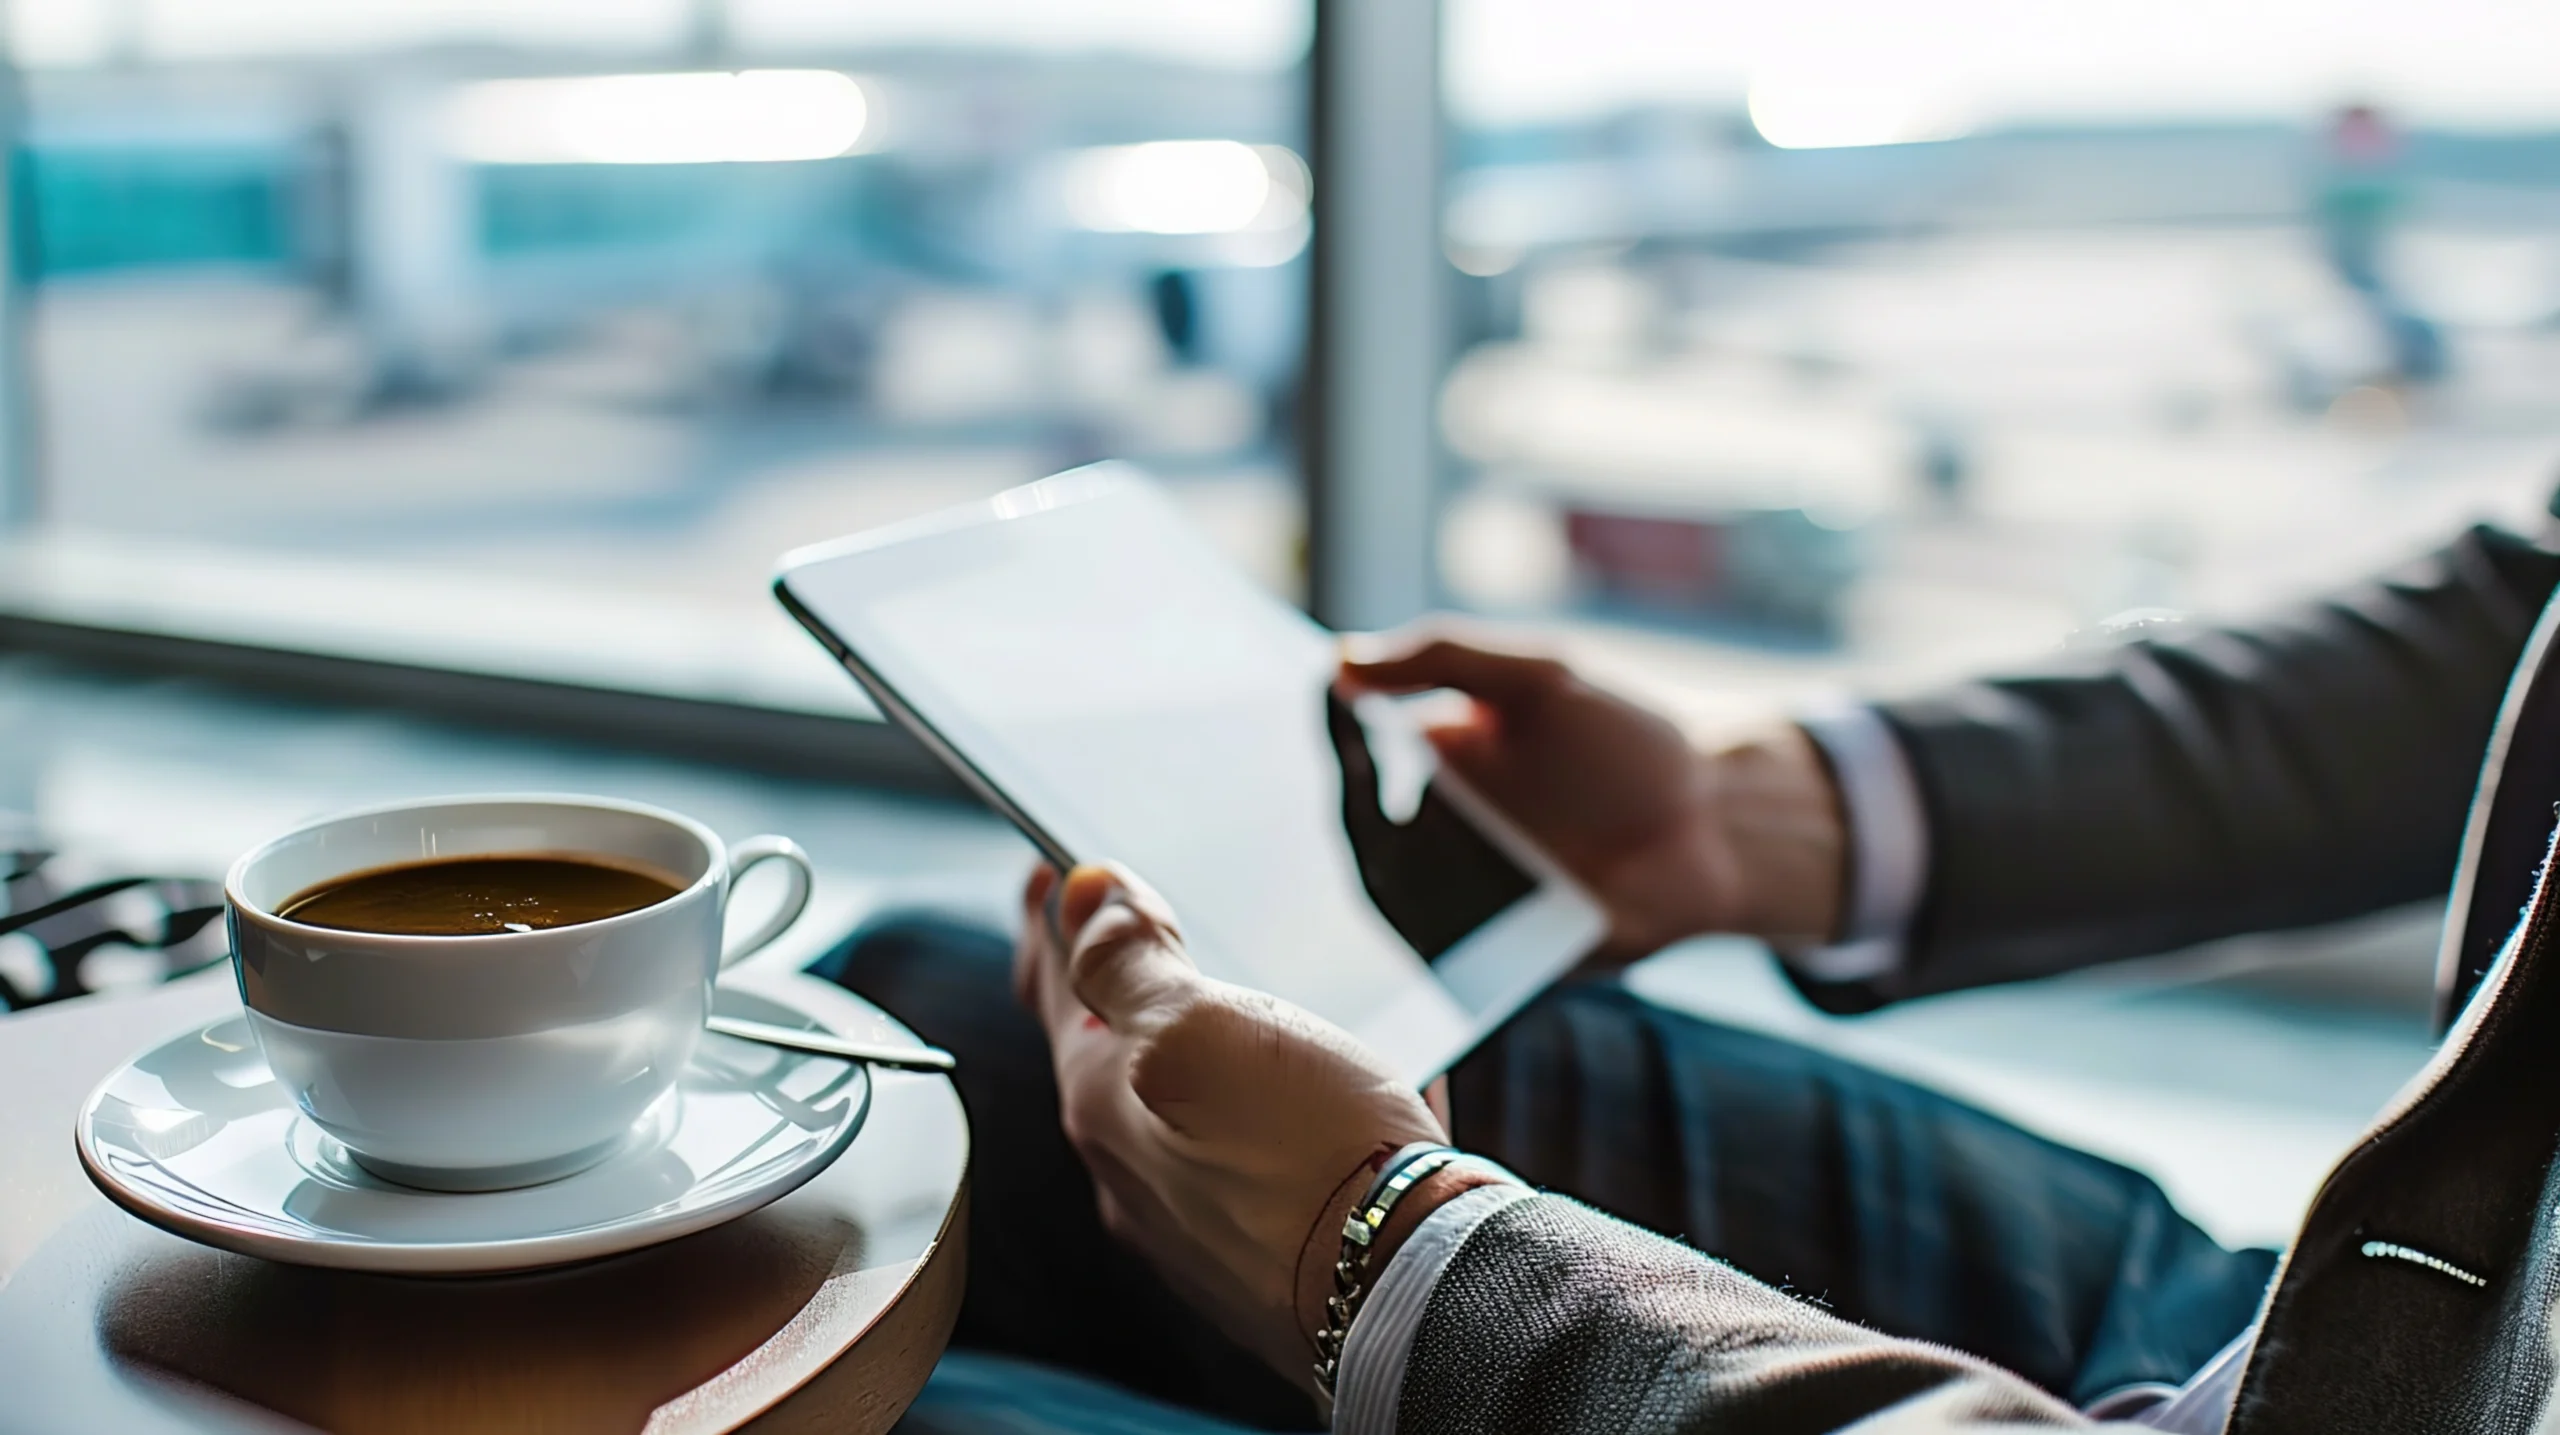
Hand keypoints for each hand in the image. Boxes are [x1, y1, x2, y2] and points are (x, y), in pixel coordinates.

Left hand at [1014, 863, 1491, 1388]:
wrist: (1411, 1291)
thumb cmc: (1306, 1157)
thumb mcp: (1198, 1031)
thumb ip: (1130, 966)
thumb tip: (1084, 898)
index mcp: (1104, 1106)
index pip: (1055, 990)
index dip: (1050, 922)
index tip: (1050, 872)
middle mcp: (1139, 1172)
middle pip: (1110, 1055)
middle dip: (1115, 988)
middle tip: (1122, 928)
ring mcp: (1203, 1219)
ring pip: (1186, 1110)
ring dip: (1197, 1049)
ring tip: (1231, 998)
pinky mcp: (1273, 1248)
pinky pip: (1264, 1154)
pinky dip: (1281, 1107)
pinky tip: (1334, 1084)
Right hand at [1340, 624, 1845, 955]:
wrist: (1714, 831)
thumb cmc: (1631, 744)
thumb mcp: (1539, 678)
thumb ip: (1444, 657)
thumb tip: (1339, 659)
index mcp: (1438, 762)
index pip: (1357, 755)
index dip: (1341, 735)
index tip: (1340, 707)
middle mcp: (1438, 834)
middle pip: (1359, 835)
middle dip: (1363, 812)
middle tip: (1394, 792)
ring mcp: (1463, 900)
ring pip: (1390, 899)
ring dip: (1400, 875)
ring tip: (1449, 846)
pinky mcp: (1493, 961)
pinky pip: (1440, 959)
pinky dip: (1435, 938)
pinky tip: (1461, 907)